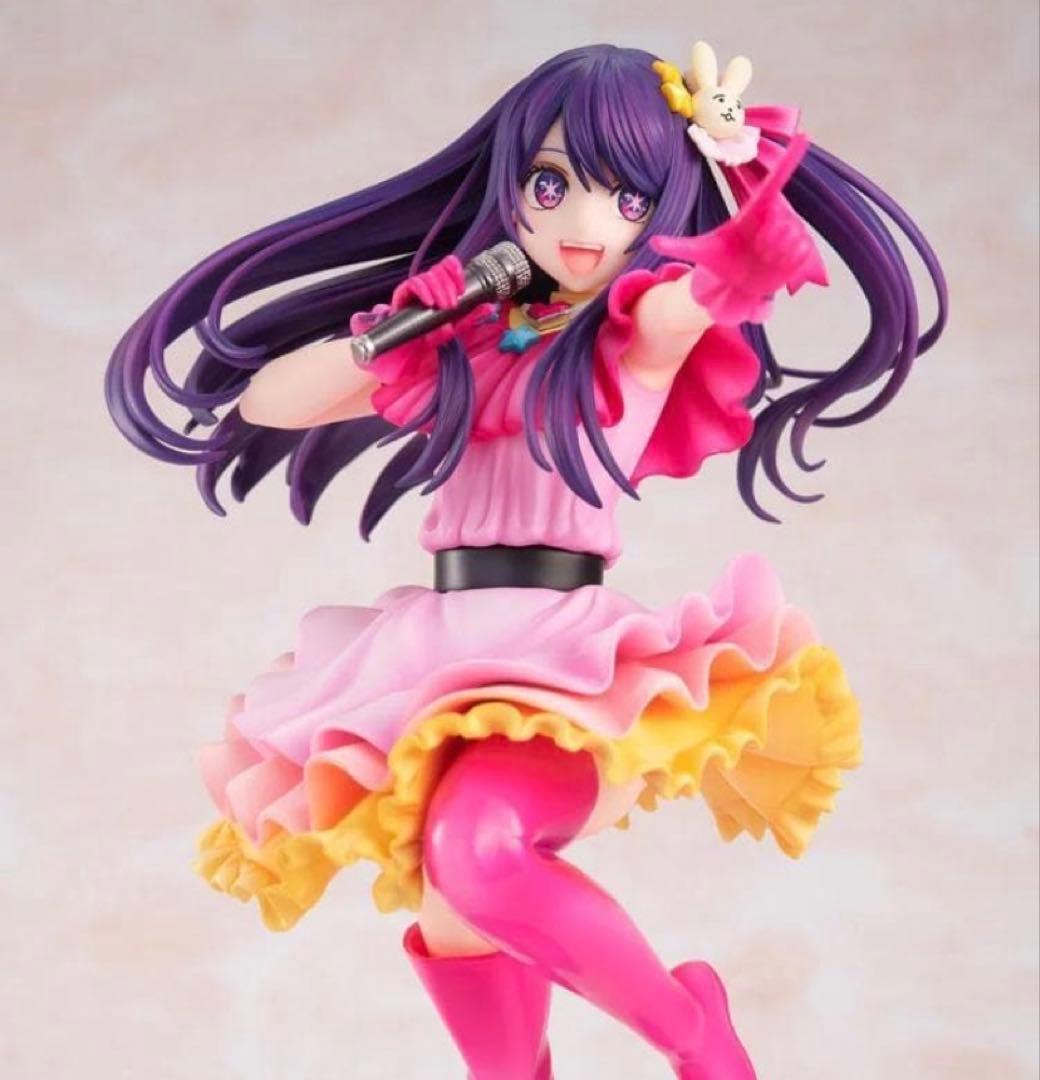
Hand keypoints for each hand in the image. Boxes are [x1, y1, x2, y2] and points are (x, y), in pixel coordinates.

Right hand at [350, 255, 493, 349]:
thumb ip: (470, 316)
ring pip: (428, 275)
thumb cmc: (431, 336)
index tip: (462, 287)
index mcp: (441, 286)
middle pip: (439, 270)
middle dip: (449, 286)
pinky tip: (429, 303)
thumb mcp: (455, 327)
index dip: (455, 270)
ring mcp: (415, 288)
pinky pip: (413, 283)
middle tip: (453, 305)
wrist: (410, 350)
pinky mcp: (402, 293)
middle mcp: (428, 284)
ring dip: (438, 290)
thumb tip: (489, 306)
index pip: (448, 266)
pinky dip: (423, 290)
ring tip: (442, 307)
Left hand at [650, 134, 827, 325]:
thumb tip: (652, 242)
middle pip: (782, 220)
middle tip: (754, 249)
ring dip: (775, 254)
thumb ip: (677, 246)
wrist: (734, 285)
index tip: (803, 134)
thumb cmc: (719, 261)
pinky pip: (801, 253)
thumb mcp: (699, 252)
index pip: (775, 180)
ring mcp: (791, 234)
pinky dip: (786, 264)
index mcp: (755, 210)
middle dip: (768, 239)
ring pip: (791, 238)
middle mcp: (776, 217)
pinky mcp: (802, 252)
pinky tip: (773, 268)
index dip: (790, 158)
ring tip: (761, 260)